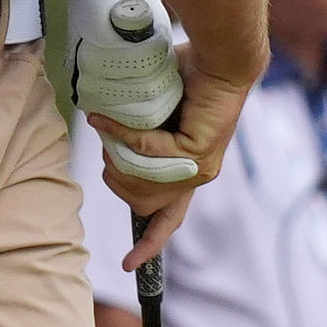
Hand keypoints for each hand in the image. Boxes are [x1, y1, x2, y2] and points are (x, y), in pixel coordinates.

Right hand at [97, 64, 255, 266]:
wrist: (222, 60)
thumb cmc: (189, 79)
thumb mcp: (157, 116)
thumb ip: (138, 136)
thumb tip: (104, 139)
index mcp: (188, 173)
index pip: (168, 220)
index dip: (149, 245)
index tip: (128, 266)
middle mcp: (196, 176)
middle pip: (139, 201)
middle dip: (114, 177)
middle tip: (108, 147)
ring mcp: (198, 167)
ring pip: (138, 178)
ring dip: (115, 155)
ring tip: (109, 126)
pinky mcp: (195, 152)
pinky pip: (144, 150)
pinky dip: (121, 133)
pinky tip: (104, 118)